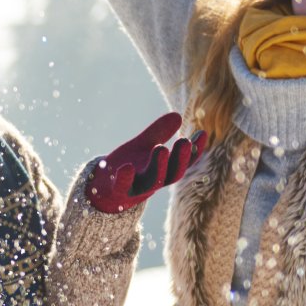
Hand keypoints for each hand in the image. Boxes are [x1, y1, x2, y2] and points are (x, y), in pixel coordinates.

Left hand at [86, 113, 206, 213]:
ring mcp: (137, 187)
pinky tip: (127, 166)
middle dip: (180, 158)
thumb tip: (177, 115)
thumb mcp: (144, 144)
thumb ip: (159, 132)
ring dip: (158, 165)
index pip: (184, 161)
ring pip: (153, 180)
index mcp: (164, 169)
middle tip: (184, 141)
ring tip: (161, 148)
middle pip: (173, 173)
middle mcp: (155, 180)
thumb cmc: (129, 163)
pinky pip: (123, 186)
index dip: (195, 150)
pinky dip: (125, 177)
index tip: (202, 133)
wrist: (103, 186)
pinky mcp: (118, 190)